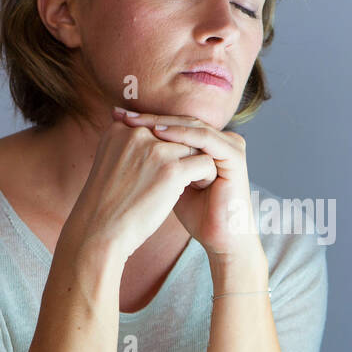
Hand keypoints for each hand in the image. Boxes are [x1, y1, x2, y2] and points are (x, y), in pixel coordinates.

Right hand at [64, 111, 217, 261]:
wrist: (98, 231)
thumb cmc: (107, 205)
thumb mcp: (113, 165)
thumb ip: (132, 149)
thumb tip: (160, 144)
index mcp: (119, 129)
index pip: (157, 128)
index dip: (167, 148)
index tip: (164, 169)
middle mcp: (136, 133)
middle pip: (177, 135)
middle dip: (183, 156)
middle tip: (184, 177)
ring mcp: (154, 149)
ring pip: (194, 147)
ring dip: (196, 165)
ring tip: (192, 184)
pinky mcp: (171, 169)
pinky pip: (204, 163)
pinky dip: (206, 176)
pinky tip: (198, 190)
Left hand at [112, 107, 259, 256]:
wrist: (220, 238)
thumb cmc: (194, 213)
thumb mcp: (169, 179)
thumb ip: (157, 159)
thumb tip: (124, 140)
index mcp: (208, 143)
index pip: (175, 124)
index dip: (147, 120)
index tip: (117, 117)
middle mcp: (221, 140)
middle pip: (182, 121)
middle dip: (150, 118)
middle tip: (122, 114)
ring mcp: (230, 145)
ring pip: (191, 125)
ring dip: (162, 123)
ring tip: (136, 122)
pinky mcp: (234, 156)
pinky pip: (204, 138)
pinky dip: (180, 135)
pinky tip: (158, 134)